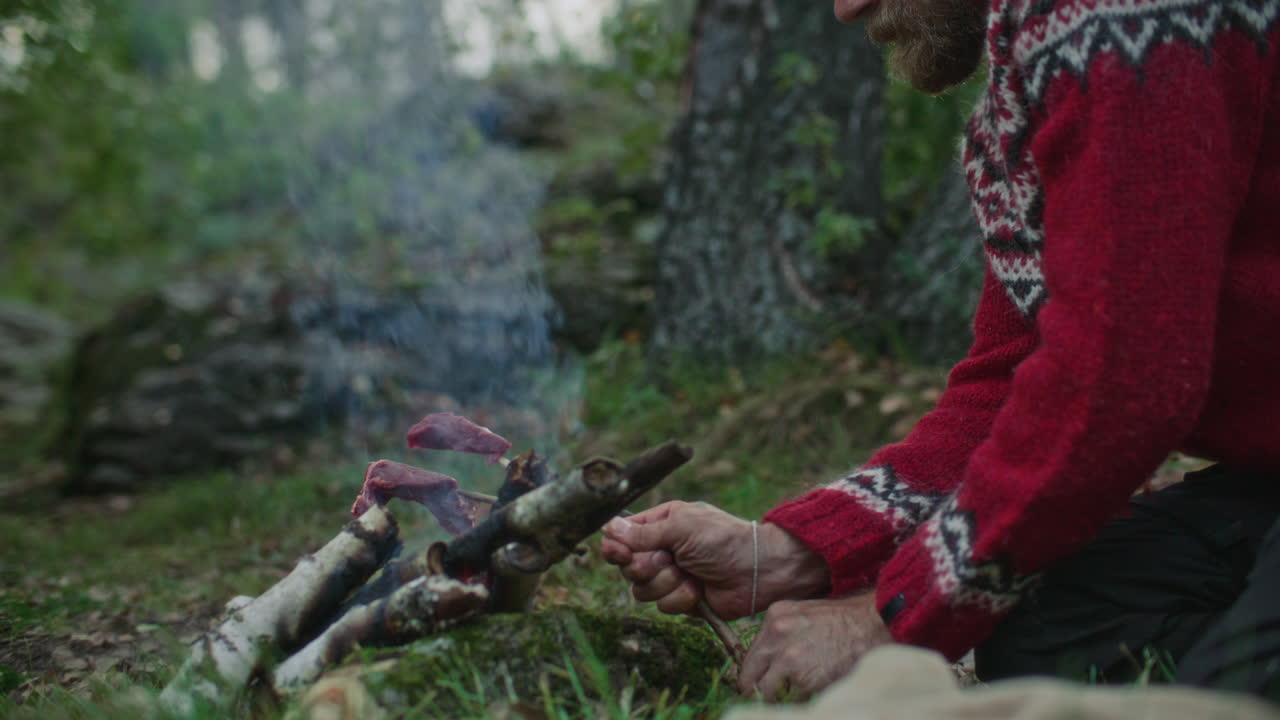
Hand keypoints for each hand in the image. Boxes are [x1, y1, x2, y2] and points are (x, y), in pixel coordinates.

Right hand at [600, 501, 827, 618]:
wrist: (758, 570)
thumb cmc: (723, 539)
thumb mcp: (682, 527)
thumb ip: (644, 532)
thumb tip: (609, 528)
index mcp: (660, 524)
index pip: (622, 537)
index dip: (616, 547)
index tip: (617, 553)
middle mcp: (662, 550)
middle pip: (627, 567)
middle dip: (646, 567)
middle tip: (667, 560)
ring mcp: (671, 576)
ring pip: (642, 590)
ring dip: (666, 584)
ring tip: (689, 574)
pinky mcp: (681, 599)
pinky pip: (663, 607)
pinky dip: (680, 598)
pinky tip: (699, 590)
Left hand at [738, 592, 890, 700]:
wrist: (874, 624)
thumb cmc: (845, 621)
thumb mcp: (804, 614)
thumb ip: (781, 634)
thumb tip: (768, 663)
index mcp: (774, 618)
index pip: (748, 659)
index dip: (753, 676)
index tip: (760, 685)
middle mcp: (776, 637)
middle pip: (749, 679)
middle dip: (758, 691)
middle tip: (770, 698)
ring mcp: (790, 660)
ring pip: (766, 694)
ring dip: (777, 699)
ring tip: (795, 694)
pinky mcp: (806, 680)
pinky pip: (791, 701)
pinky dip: (798, 701)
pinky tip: (812, 692)